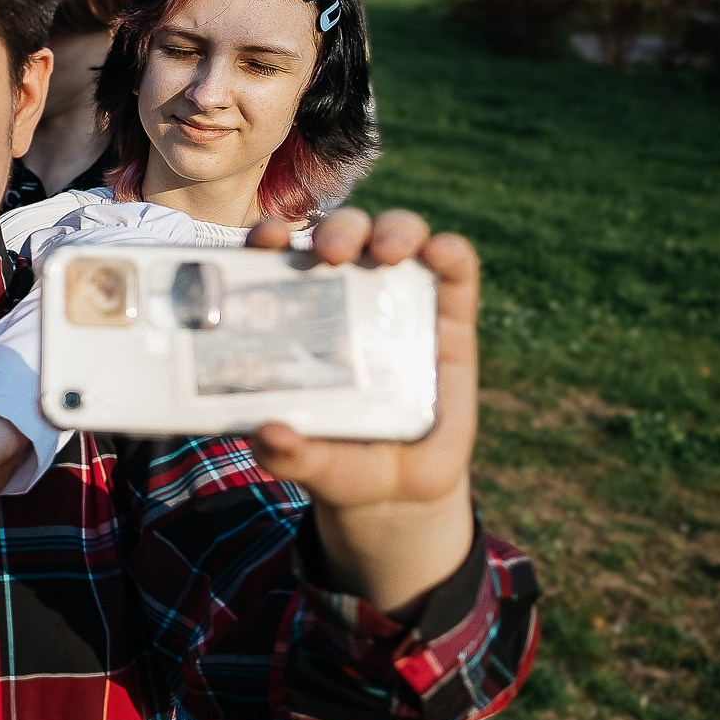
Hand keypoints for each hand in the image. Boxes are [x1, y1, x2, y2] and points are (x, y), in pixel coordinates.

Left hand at [244, 209, 478, 613]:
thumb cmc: (337, 460)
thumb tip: (267, 436)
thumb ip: (285, 453)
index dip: (271, 237)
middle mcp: (347, 295)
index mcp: (297, 314)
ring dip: (392, 230)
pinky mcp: (450, 318)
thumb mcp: (309, 462)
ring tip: (387, 251)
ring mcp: (400, 300)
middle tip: (328, 253)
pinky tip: (443, 253)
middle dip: (336, 230)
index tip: (264, 239)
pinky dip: (451, 253)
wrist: (399, 489)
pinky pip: (456, 272)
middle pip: (341, 236)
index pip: (278, 257)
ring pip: (397, 236)